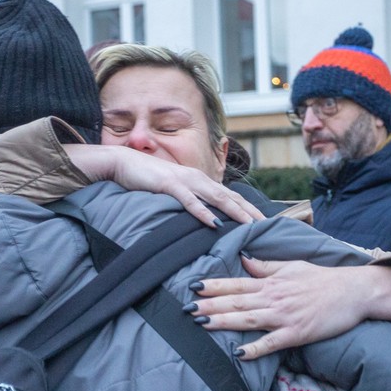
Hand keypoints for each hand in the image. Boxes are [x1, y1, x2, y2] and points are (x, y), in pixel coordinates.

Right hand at [66, 145, 263, 226]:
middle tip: (267, 227)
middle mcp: (197, 178)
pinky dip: (202, 212)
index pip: (229, 196)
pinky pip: (189, 201)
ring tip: (250, 225)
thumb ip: (187, 200)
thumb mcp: (172, 190)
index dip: (247, 208)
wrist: (123, 163)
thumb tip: (201, 217)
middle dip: (249, 212)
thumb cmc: (147, 178)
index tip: (263, 222)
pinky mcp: (169, 185)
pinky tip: (213, 223)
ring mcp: (184, 180)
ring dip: (234, 212)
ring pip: (215, 198)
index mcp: (199, 180)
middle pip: (229, 197)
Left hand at [188, 257, 390, 359]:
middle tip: (186, 310)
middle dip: (210, 305)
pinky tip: (238, 353)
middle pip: (236, 301)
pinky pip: (272, 343)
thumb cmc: (323, 279)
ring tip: (202, 325)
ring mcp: (285, 316)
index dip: (214, 286)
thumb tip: (243, 260)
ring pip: (248, 319)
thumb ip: (266, 267)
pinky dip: (255, 348)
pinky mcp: (297, 333)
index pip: (236, 283)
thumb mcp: (292, 266)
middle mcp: (274, 298)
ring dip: (224, 322)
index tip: (193, 287)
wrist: (355, 291)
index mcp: (271, 283)